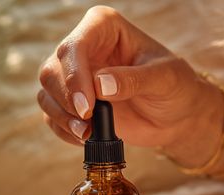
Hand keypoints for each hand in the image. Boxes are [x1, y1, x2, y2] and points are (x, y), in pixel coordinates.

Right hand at [37, 6, 208, 146]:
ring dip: (62, 117)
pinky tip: (85, 139)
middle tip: (88, 124)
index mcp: (103, 27)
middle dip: (66, 100)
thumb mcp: (164, 79)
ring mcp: (74, 75)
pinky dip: (63, 130)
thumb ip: (133, 80)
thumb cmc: (175, 87)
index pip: (75, 45)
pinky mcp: (70, 102)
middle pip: (52, 69)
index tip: (88, 107)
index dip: (74, 76)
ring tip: (87, 134)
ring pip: (46, 92)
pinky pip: (51, 115)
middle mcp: (83, 47)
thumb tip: (100, 85)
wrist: (176, 115)